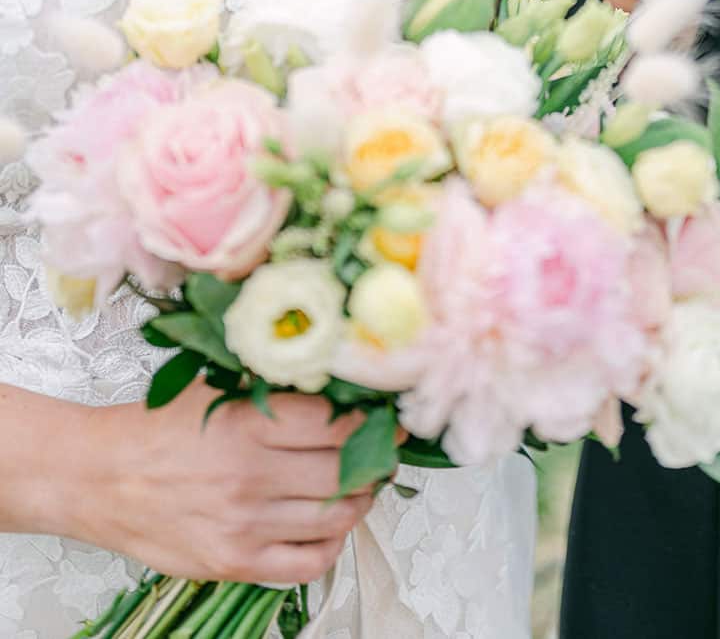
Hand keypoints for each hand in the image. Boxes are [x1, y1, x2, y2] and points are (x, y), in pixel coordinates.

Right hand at [73, 385, 377, 585]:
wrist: (101, 478)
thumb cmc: (157, 430)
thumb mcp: (215, 391)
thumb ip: (273, 392)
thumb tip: (338, 389)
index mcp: (247, 424)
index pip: (337, 424)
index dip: (371, 421)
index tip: (385, 417)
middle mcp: (250, 476)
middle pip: (344, 471)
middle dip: (374, 460)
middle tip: (381, 451)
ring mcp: (244, 524)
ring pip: (335, 517)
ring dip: (361, 501)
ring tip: (362, 485)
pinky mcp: (234, 562)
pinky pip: (308, 563)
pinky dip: (332, 545)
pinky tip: (331, 526)